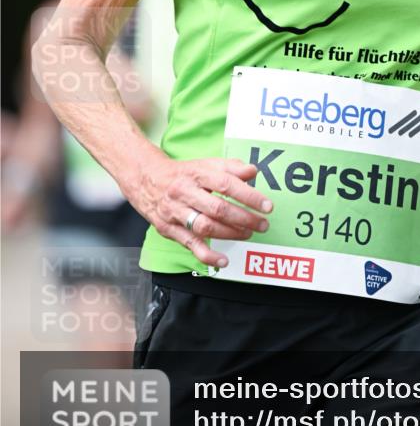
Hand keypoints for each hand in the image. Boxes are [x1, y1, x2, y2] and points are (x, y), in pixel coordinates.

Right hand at [131, 152, 271, 267]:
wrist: (146, 179)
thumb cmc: (183, 174)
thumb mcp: (206, 164)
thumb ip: (231, 167)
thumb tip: (253, 172)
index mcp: (196, 174)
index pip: (226, 184)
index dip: (248, 195)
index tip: (267, 205)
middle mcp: (184, 192)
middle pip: (217, 208)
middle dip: (244, 218)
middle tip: (262, 223)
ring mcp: (175, 212)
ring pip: (205, 226)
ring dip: (230, 233)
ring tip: (248, 234)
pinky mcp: (169, 229)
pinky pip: (190, 244)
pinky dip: (207, 255)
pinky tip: (223, 260)